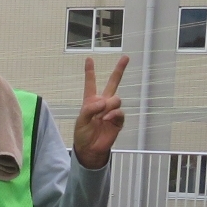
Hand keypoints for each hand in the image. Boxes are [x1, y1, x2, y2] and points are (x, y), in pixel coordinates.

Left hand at [71, 55, 128, 169]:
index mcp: (90, 101)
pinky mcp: (118, 120)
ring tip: (102, 115)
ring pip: (116, 98)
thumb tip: (104, 102)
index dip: (90, 72)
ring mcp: (112, 111)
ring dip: (109, 105)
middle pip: (113, 83)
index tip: (89, 59)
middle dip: (119, 70)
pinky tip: (107, 119)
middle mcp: (103, 103)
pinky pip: (120, 112)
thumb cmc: (82, 134)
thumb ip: (90, 109)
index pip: (90, 83)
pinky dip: (113, 114)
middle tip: (126, 57)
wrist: (90, 149)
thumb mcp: (80, 120)